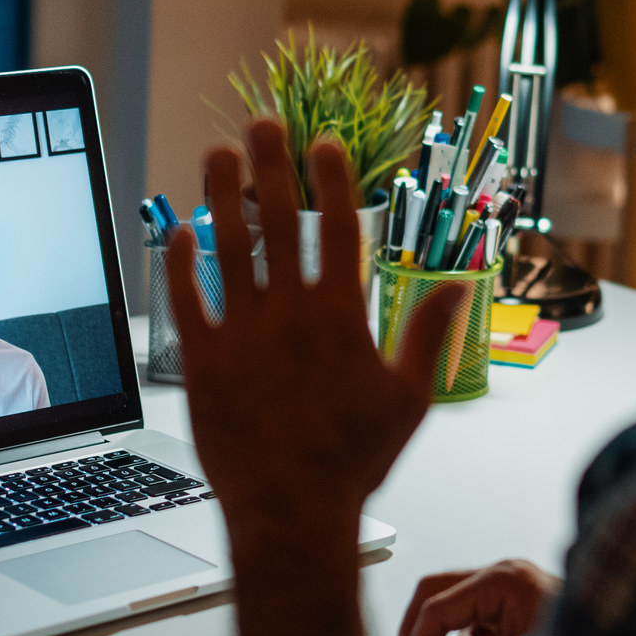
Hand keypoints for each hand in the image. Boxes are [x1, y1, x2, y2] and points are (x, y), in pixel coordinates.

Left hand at [169, 122, 463, 542]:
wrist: (292, 512)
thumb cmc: (354, 461)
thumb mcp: (410, 398)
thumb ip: (428, 333)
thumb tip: (459, 285)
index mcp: (341, 317)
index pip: (338, 230)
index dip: (331, 181)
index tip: (323, 144)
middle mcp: (290, 314)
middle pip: (279, 222)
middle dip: (271, 166)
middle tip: (262, 124)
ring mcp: (243, 334)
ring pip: (228, 247)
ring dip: (221, 195)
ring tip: (217, 153)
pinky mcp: (203, 361)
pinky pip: (187, 299)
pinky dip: (179, 263)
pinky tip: (176, 231)